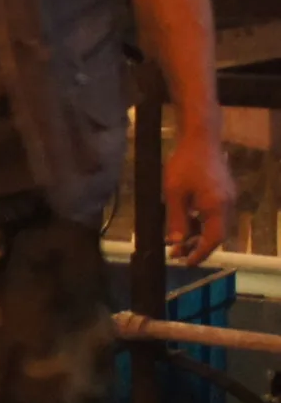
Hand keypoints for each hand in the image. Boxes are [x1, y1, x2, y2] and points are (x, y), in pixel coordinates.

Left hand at [165, 132, 236, 264]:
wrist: (200, 139)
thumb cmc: (184, 164)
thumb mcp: (174, 194)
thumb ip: (176, 220)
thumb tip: (176, 243)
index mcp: (218, 207)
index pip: (214, 239)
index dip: (200, 253)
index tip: (186, 263)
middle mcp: (228, 205)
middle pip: (217, 234)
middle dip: (197, 246)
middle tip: (176, 255)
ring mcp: (228, 198)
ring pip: (216, 225)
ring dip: (198, 235)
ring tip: (177, 242)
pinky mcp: (224, 192)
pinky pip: (215, 214)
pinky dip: (202, 223)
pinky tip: (186, 224)